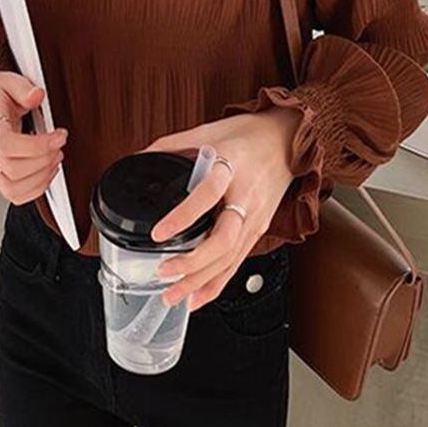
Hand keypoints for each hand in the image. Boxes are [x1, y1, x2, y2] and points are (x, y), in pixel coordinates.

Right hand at [0, 69, 67, 203]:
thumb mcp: (10, 81)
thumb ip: (24, 88)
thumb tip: (36, 95)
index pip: (8, 145)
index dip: (37, 145)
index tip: (59, 136)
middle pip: (12, 170)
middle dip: (44, 160)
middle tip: (59, 145)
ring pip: (13, 188)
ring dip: (42, 177)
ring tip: (55, 159)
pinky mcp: (1, 175)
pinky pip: (15, 195)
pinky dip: (36, 189)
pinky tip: (48, 173)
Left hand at [138, 107, 300, 311]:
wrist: (287, 138)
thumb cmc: (248, 133)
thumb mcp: (207, 130)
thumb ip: (173, 145)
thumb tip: (140, 156)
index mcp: (230, 166)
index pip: (207, 195)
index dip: (182, 217)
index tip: (159, 233)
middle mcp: (245, 196)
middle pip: (224, 238)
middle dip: (193, 262)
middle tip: (165, 271)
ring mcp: (255, 216)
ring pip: (231, 258)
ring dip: (201, 281)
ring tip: (173, 295)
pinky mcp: (260, 228)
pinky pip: (238, 262)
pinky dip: (218, 283)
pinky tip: (198, 296)